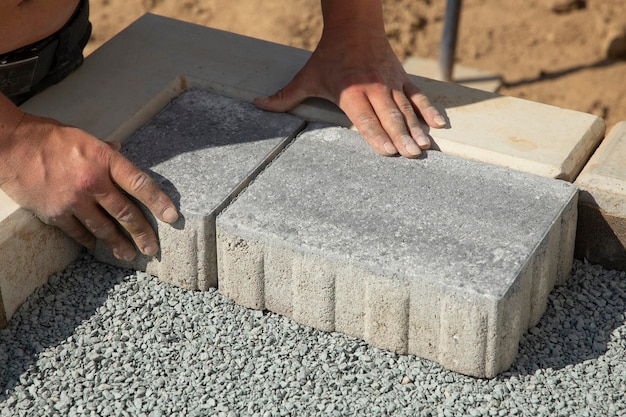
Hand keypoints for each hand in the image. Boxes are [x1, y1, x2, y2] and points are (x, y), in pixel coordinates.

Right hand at [0, 112, 178, 260]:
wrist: (10, 146)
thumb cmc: (48, 137)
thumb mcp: (84, 138)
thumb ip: (106, 150)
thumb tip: (121, 149)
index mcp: (104, 159)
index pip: (140, 183)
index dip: (159, 201)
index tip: (172, 217)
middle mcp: (93, 182)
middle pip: (126, 213)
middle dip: (143, 233)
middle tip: (153, 248)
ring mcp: (74, 200)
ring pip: (104, 228)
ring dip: (119, 244)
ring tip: (129, 254)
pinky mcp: (55, 213)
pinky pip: (78, 232)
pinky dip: (89, 240)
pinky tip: (97, 245)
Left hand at [255, 19, 445, 157]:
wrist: (354, 25)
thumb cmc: (329, 56)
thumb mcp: (307, 76)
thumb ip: (285, 96)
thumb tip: (258, 105)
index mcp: (350, 92)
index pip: (364, 118)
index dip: (376, 135)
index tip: (388, 152)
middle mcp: (373, 88)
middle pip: (389, 116)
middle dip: (401, 136)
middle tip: (412, 155)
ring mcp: (390, 83)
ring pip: (406, 108)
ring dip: (417, 128)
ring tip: (425, 146)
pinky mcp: (402, 77)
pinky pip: (418, 95)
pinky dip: (429, 109)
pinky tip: (440, 125)